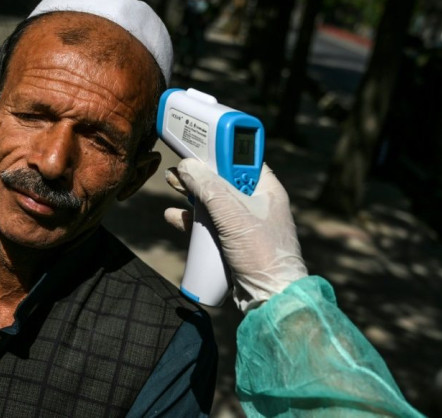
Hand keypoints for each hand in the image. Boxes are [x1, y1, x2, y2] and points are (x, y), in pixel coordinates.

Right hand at [165, 159, 306, 312]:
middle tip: (177, 166)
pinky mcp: (231, 243)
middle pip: (221, 178)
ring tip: (171, 184)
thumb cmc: (261, 252)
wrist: (270, 298)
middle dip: (198, 172)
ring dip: (190, 194)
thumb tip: (187, 165)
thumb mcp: (232, 213)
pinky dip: (190, 219)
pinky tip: (172, 216)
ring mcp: (243, 224)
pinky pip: (207, 225)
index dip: (220, 149)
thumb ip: (208, 187)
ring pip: (211, 201)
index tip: (198, 142)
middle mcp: (256, 203)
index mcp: (266, 188)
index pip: (242, 159)